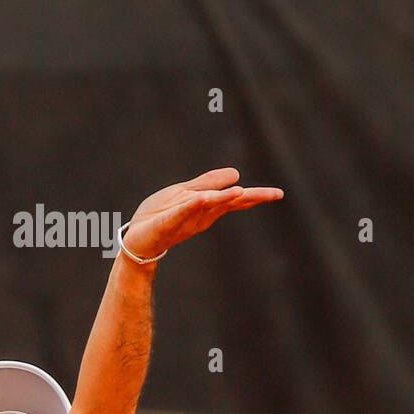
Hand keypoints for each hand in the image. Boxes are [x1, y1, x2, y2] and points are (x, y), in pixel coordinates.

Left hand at [122, 168, 283, 260]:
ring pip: (207, 206)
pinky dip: (192, 206)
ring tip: (241, 191)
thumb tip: (236, 174)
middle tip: (275, 195)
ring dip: (223, 198)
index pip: (234, 199)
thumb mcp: (186, 193)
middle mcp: (201, 215)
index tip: (277, 194)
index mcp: (207, 207)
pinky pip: (181, 213)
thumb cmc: (160, 214)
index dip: (255, 195)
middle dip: (250, 198)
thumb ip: (208, 184)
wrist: (136, 238)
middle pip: (228, 203)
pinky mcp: (166, 223)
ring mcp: (185, 219)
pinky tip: (203, 198)